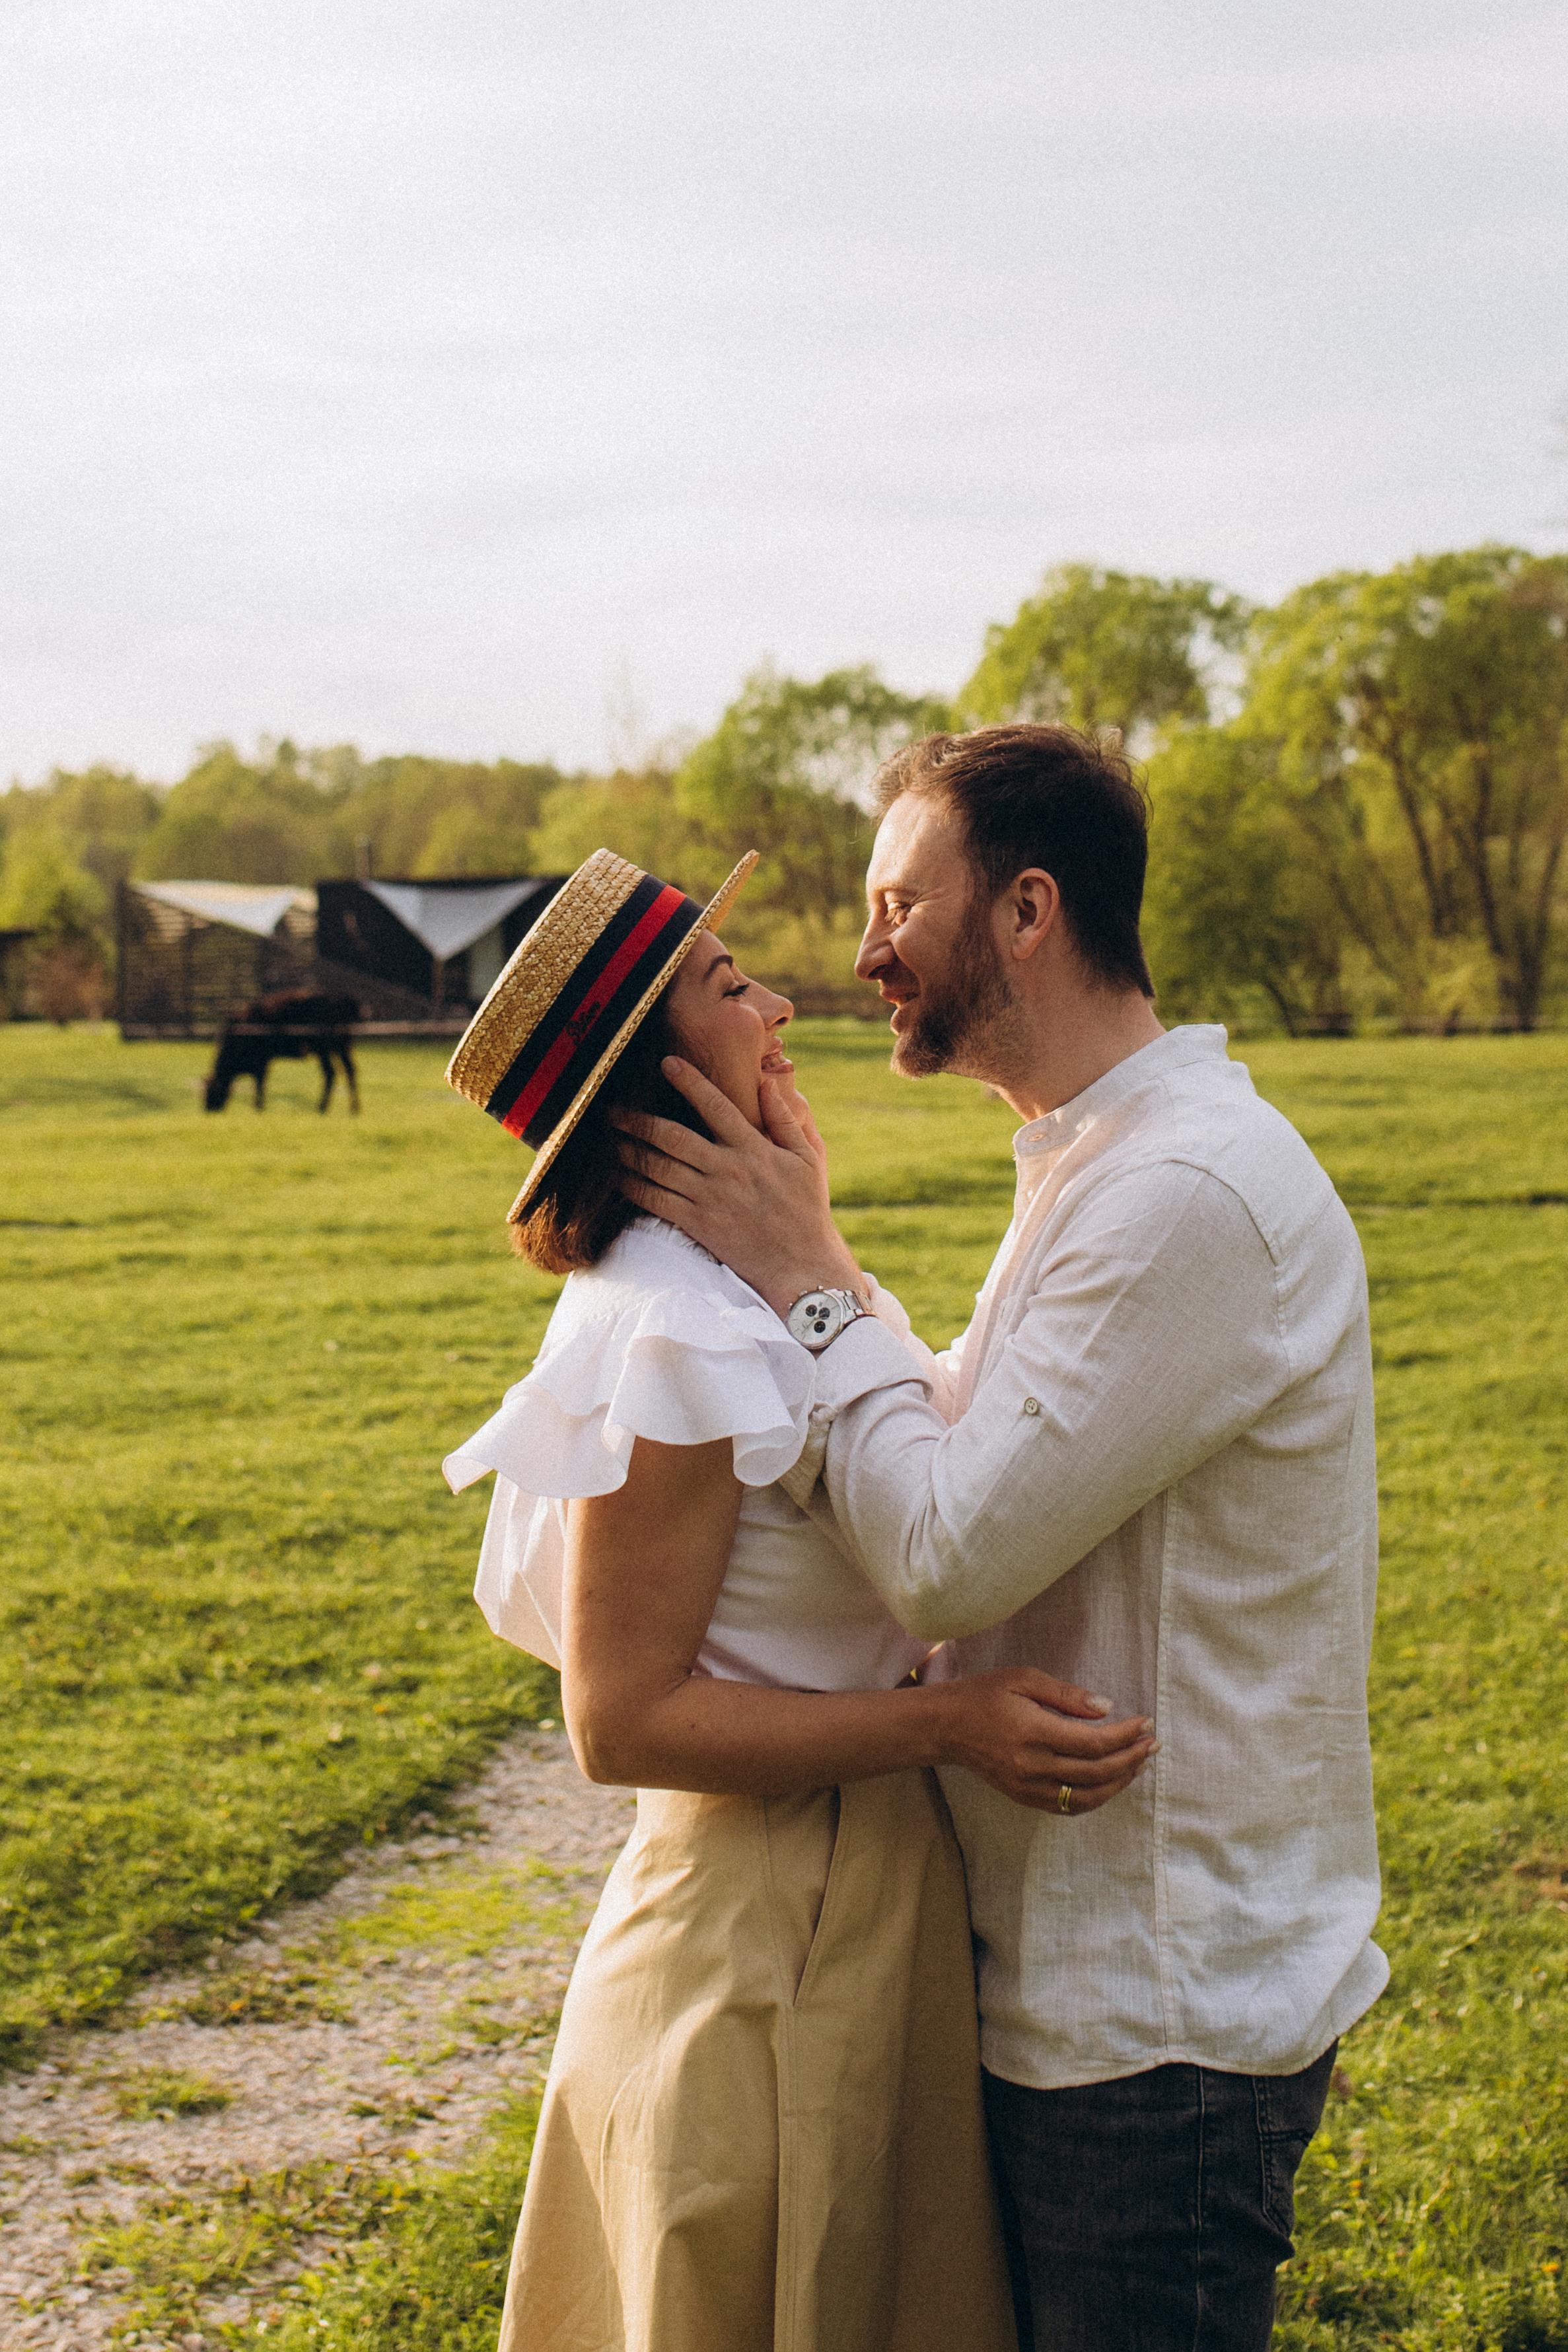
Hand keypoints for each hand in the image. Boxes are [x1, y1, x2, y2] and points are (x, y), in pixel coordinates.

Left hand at [613, 1057, 859, 1315]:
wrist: (801, 1263)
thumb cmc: (807, 1208)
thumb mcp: (808, 1158)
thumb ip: (786, 1119)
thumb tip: (767, 1083)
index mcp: (754, 1149)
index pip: (716, 1106)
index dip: (690, 1082)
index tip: (667, 1062)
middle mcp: (728, 1169)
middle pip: (673, 1136)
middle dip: (638, 1120)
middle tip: (612, 1108)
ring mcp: (710, 1198)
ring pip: (658, 1167)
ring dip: (629, 1151)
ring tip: (610, 1138)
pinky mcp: (699, 1225)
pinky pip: (657, 1202)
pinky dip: (633, 1187)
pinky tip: (618, 1177)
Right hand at [933, 1668, 1155, 1813]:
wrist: (945, 1727)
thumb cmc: (985, 1695)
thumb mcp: (1024, 1679)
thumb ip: (1067, 1695)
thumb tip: (1107, 1708)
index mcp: (1035, 1732)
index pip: (1094, 1743)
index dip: (1126, 1735)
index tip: (1146, 1723)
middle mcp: (1033, 1766)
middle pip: (1097, 1773)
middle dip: (1132, 1758)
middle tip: (1152, 1743)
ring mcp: (1028, 1787)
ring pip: (1087, 1797)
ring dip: (1119, 1783)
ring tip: (1138, 1764)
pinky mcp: (1024, 1798)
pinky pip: (1068, 1807)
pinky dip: (1095, 1798)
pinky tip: (1109, 1783)